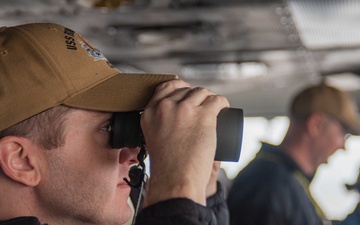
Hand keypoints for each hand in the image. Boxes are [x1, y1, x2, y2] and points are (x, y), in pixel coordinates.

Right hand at [141, 79, 228, 205]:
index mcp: (150, 112)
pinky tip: (224, 107)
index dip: (179, 87)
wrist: (176, 180)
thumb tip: (172, 117)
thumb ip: (158, 125)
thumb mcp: (152, 139)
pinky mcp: (203, 115)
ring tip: (215, 107)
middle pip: (186, 90)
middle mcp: (165, 107)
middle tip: (203, 106)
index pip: (166, 87)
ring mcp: (184, 109)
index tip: (187, 92)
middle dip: (196, 95)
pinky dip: (223, 102)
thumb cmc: (167, 167)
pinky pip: (217, 100)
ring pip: (202, 92)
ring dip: (210, 98)